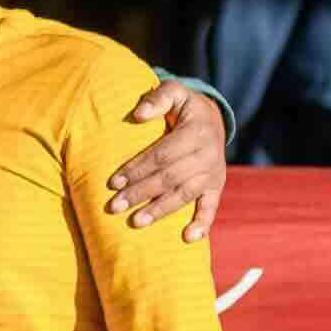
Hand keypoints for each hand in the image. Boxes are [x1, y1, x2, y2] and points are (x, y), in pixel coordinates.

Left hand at [105, 82, 228, 236]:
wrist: (213, 118)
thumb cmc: (184, 106)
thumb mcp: (174, 92)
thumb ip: (157, 98)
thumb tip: (139, 115)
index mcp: (197, 132)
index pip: (162, 155)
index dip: (138, 168)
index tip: (113, 181)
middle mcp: (209, 155)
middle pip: (170, 178)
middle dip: (141, 193)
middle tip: (114, 207)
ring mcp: (215, 173)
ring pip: (185, 195)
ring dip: (160, 210)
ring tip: (136, 223)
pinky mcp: (217, 186)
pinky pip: (211, 207)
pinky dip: (202, 224)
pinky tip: (188, 238)